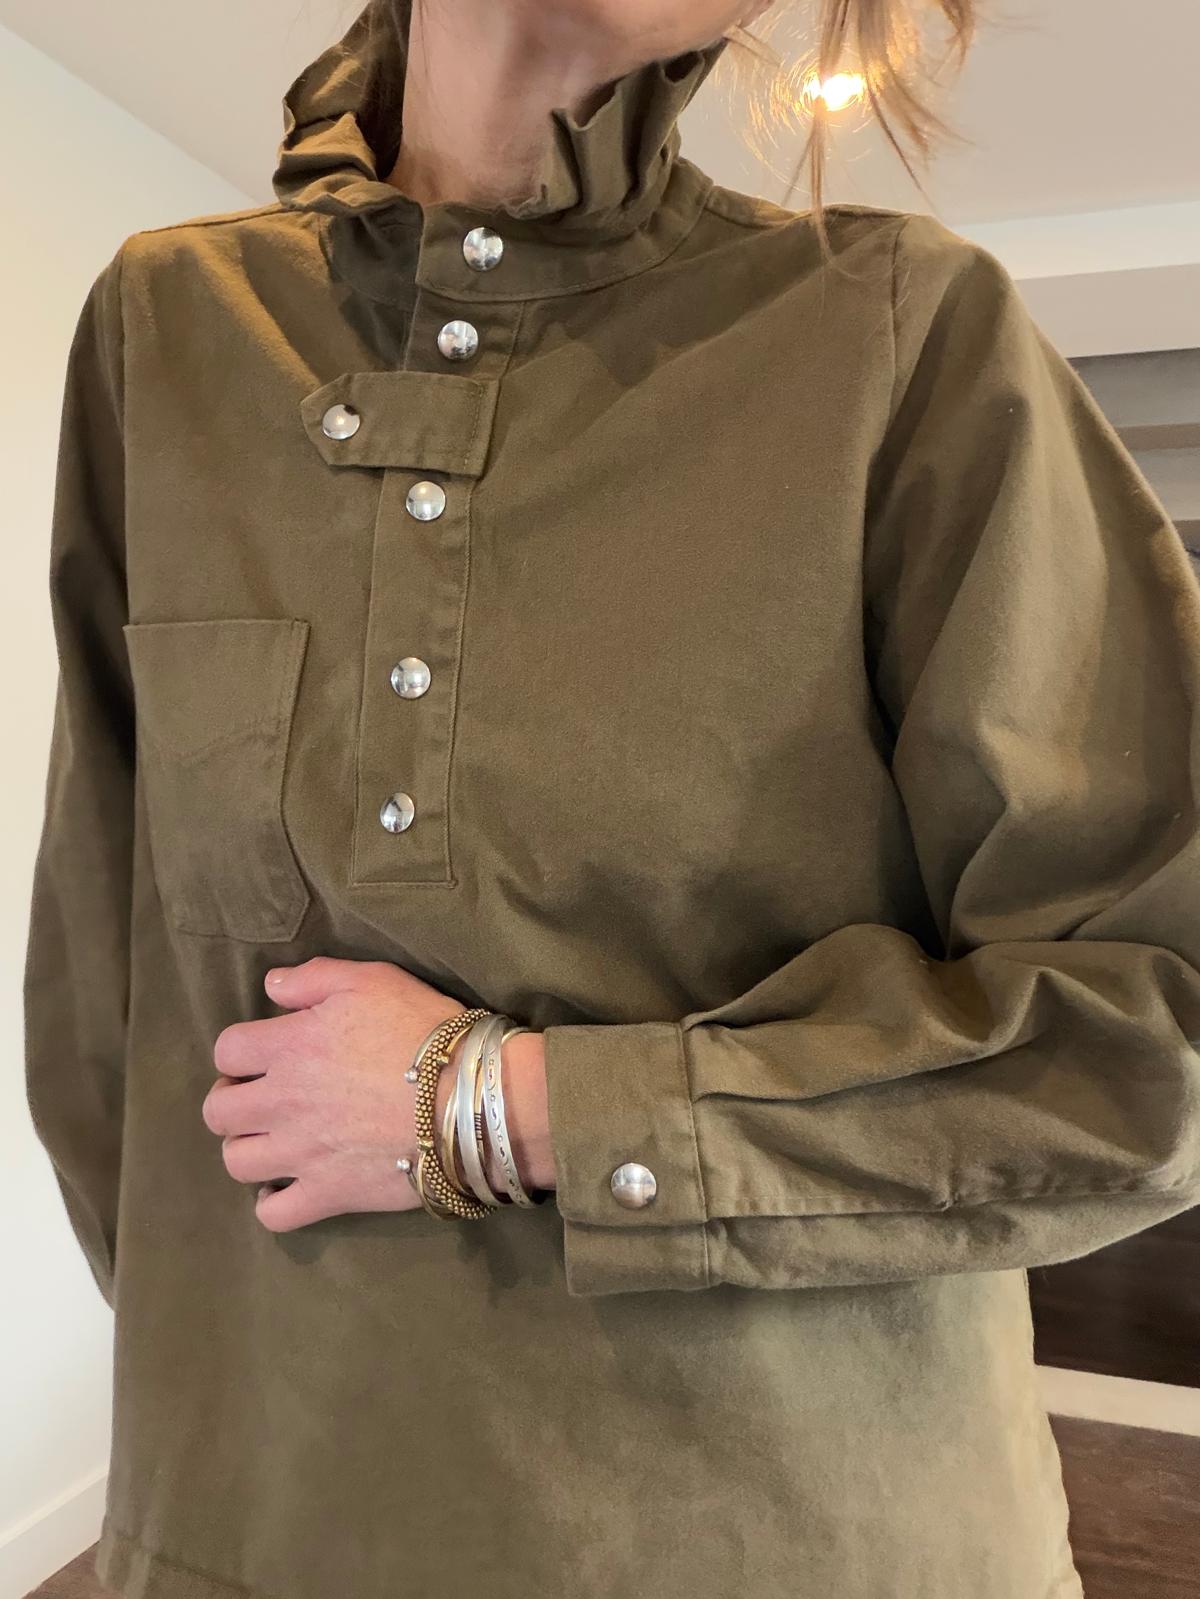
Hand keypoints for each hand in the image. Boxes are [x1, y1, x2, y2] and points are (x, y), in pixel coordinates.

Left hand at [201, 956, 553, 1233]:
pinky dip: (274, 1201)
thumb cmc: (422, 1031)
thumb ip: (313, 978)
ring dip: (249, 1149)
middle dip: (233, 1101)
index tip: (266, 1055)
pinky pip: (272, 1213)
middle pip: (218, 1111)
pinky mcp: (327, 1194)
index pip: (227, 1050)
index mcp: (288, 1046)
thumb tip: (270, 987)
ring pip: (236, 1162)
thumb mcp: (372, 979)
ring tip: (277, 1140)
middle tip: (264, 1097)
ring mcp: (300, 1153)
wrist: (469, 1096)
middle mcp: (282, 1102)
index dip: (242, 1052)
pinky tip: (291, 1184)